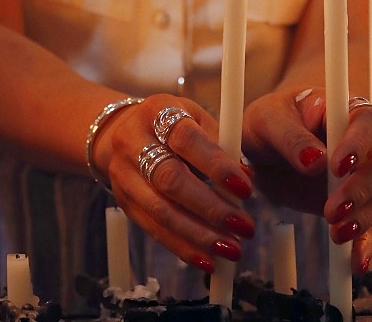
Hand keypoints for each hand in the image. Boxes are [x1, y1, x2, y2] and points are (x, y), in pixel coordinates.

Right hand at [93, 93, 255, 273]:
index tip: (245, 188)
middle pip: (170, 179)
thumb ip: (221, 143)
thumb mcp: (195, 118)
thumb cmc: (173, 125)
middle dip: (211, 207)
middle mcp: (133, 140)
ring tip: (232, 248)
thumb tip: (247, 178)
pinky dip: (183, 247)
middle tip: (244, 225)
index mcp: (157, 111)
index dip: (215, 165)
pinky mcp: (123, 201)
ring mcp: (123, 173)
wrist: (124, 130)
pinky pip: (153, 229)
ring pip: (161, 210)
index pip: (185, 139)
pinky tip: (208, 259)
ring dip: (200, 234)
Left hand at [242, 86, 371, 272]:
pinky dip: (369, 244)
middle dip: (361, 189)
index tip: (336, 166)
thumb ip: (291, 137)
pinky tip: (355, 261)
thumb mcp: (267, 121)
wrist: (263, 149)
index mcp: (344, 110)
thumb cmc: (268, 122)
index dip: (359, 143)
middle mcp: (362, 142)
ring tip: (336, 233)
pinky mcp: (356, 205)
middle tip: (330, 210)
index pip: (368, 120)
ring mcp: (363, 175)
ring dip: (366, 217)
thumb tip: (316, 162)